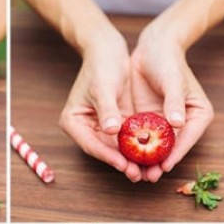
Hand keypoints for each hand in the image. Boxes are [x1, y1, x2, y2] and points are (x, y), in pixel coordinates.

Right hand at [59, 37, 142, 181]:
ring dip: (130, 159)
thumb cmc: (101, 65)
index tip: (124, 164)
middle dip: (121, 162)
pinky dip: (136, 146)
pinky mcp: (113, 122)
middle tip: (137, 174)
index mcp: (73, 121)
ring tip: (146, 171)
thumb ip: (107, 110)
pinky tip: (150, 153)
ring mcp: (99, 126)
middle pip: (102, 150)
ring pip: (115, 148)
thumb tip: (111, 130)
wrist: (108, 49)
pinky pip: (125, 139)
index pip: (91, 144)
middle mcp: (84, 128)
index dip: (108, 156)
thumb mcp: (104, 87)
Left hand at [130, 26, 213, 181]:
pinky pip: (139, 139)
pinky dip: (132, 149)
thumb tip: (177, 123)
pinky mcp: (146, 121)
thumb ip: (174, 101)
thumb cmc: (167, 60)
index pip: (187, 138)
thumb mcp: (172, 80)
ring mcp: (163, 123)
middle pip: (171, 148)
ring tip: (134, 174)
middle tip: (146, 177)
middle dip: (158, 163)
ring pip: (154, 147)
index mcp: (197, 114)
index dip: (175, 153)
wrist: (151, 48)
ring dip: (144, 161)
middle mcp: (182, 122)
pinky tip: (123, 159)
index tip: (164, 166)